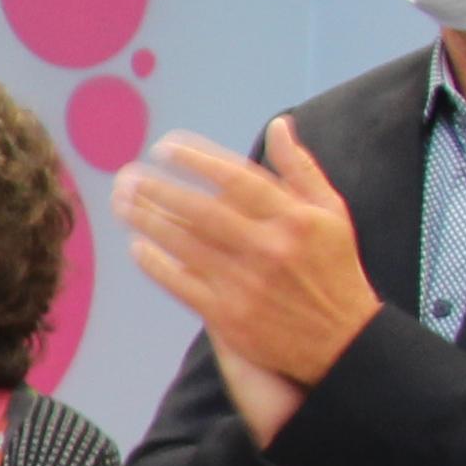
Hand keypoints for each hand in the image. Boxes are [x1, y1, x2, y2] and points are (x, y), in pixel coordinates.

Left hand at [120, 121, 374, 439]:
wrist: (344, 341)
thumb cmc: (334, 268)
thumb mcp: (332, 212)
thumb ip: (300, 168)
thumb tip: (278, 124)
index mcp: (295, 218)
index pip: (235, 179)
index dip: (196, 161)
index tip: (164, 148)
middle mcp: (269, 248)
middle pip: (201, 211)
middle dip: (158, 189)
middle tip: (127, 174)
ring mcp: (245, 283)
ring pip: (185, 245)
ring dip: (147, 220)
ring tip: (121, 201)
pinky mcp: (229, 316)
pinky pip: (182, 284)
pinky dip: (156, 265)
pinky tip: (137, 247)